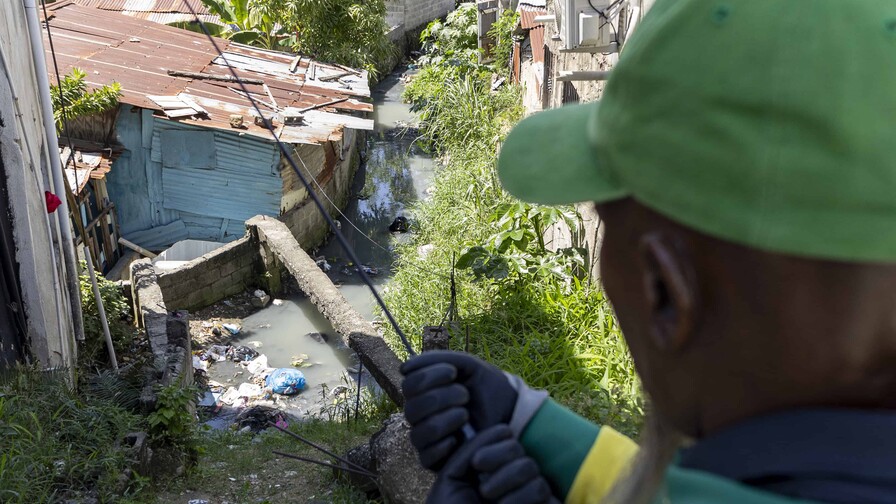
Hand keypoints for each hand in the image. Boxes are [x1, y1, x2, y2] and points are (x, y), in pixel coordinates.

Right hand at [401, 351, 516, 469]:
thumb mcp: (467, 366)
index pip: (409, 384)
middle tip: (465, 394)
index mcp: (422, 391)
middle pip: (412, 408)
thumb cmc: (487, 387)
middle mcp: (419, 415)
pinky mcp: (434, 460)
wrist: (510, 411)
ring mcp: (426, 438)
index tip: (453, 372)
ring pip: (419, 433)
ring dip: (445, 420)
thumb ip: (438, 360)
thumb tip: (403, 369)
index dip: (429, 376)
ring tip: (466, 414)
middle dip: (441, 398)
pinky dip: (444, 445)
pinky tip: (461, 437)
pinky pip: (426, 456)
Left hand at [427, 424, 558, 503]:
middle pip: (520, 450)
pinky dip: (521, 498)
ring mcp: (527, 496)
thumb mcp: (452, 478)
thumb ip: (470, 450)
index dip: (495, 444)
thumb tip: (502, 429)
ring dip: (508, 483)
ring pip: (531, 469)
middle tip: (482, 486)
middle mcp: (510, 479)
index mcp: (489, 467)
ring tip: (490, 502)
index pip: (507, 438)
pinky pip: (543, 490)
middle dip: (500, 462)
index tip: (477, 463)